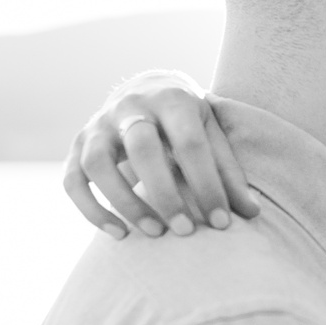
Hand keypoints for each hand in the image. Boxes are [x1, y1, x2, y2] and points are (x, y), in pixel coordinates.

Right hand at [62, 70, 257, 240]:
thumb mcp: (210, 133)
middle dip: (164, 193)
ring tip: (154, 233)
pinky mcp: (77, 147)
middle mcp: (130, 107)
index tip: (221, 223)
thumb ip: (228, 172)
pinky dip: (91, 209)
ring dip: (124, 202)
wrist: (144, 90)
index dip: (206, 185)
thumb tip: (252, 214)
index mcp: (172, 99)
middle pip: (141, 147)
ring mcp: (98, 126)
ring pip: (98, 163)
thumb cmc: (185, 122)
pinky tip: (119, 234)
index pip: (189, 144)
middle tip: (185, 231)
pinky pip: (73, 180)